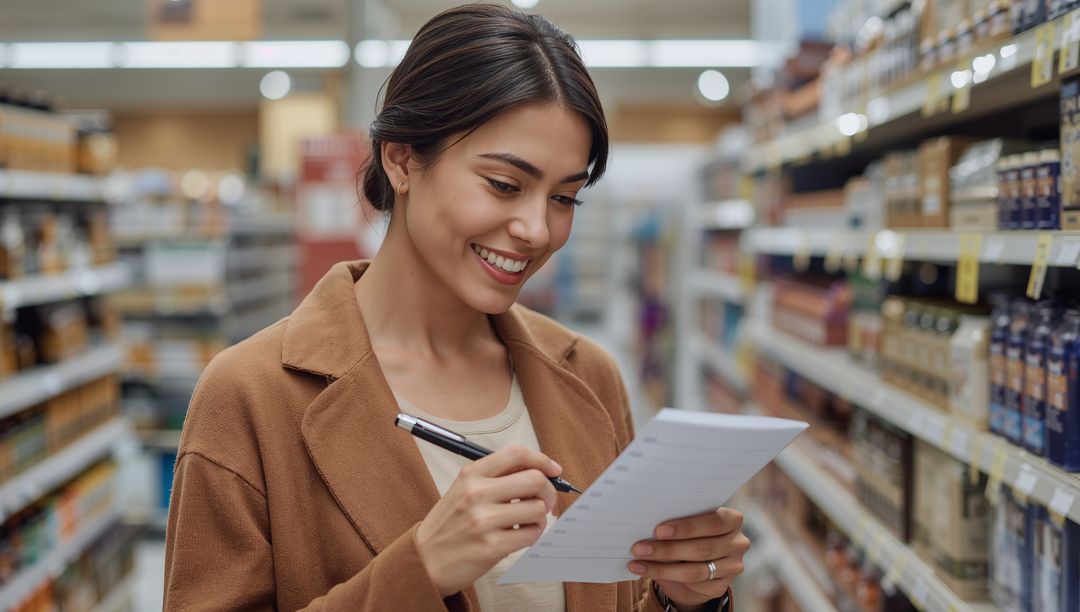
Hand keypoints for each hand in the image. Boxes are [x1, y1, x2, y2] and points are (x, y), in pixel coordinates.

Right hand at [415, 445, 560, 597]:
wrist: (425, 560)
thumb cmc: (449, 524)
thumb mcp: (463, 489)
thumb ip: (496, 477)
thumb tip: (537, 470)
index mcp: (471, 474)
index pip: (517, 454)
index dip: (542, 460)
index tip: (553, 470)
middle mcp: (477, 493)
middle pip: (534, 479)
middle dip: (549, 491)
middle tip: (546, 501)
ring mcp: (484, 520)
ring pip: (537, 509)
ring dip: (540, 517)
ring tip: (527, 522)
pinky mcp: (492, 546)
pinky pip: (531, 534)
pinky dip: (533, 535)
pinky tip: (520, 535)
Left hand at [627, 508, 748, 610]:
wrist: (694, 565)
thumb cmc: (687, 535)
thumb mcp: (684, 526)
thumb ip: (675, 524)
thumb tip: (646, 525)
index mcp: (732, 519)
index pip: (713, 522)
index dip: (686, 527)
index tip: (658, 530)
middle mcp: (738, 542)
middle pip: (702, 548)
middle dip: (668, 549)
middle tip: (640, 548)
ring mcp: (733, 566)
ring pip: (695, 569)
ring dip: (662, 567)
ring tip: (637, 561)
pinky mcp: (722, 586)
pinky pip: (694, 584)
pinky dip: (665, 577)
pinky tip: (645, 570)